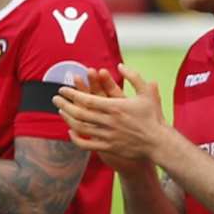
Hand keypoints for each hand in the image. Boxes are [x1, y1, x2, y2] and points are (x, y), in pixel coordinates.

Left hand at [54, 65, 171, 166]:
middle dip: (64, 104)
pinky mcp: (108, 147)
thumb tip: (120, 66)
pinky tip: (71, 131)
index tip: (63, 89)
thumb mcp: (147, 92)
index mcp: (116, 106)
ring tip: (61, 110)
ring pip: (80, 127)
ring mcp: (107, 135)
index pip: (87, 99)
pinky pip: (86, 143)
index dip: (72, 94)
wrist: (158, 142)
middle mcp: (109, 121)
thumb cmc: (153, 117)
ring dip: (67, 118)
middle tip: (55, 98)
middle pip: (79, 112)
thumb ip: (134, 77)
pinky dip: (75, 138)